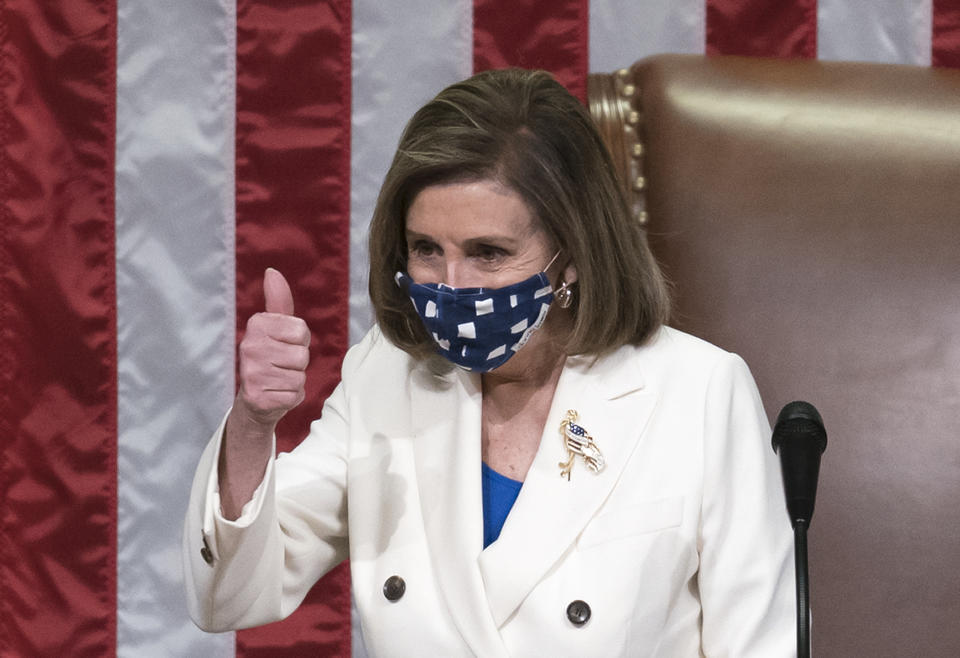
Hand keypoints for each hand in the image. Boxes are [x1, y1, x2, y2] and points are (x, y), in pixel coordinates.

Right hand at [235, 268, 309, 429]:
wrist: (255, 399)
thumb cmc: (271, 357)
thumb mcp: (275, 327)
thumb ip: (278, 301)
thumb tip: (272, 271)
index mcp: (256, 325)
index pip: (301, 330)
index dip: (300, 341)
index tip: (285, 345)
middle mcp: (249, 346)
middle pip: (302, 354)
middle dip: (298, 363)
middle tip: (281, 365)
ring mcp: (252, 373)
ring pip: (300, 375)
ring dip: (295, 380)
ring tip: (279, 379)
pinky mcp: (258, 397)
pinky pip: (295, 395)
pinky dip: (291, 397)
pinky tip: (276, 393)